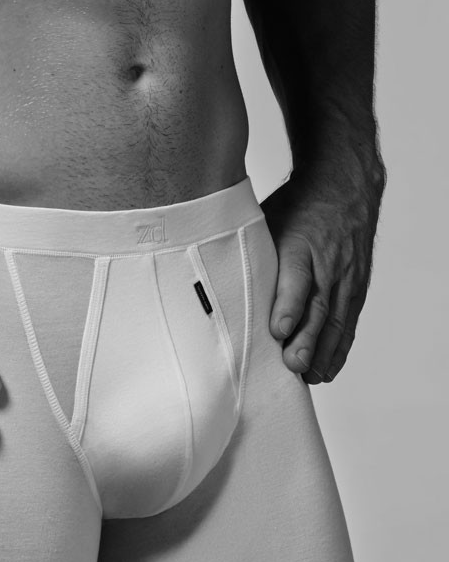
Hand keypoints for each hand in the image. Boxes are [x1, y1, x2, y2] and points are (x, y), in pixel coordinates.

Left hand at [261, 158, 384, 384]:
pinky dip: (338, 348)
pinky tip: (325, 370)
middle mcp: (328, 263)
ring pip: (337, 320)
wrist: (344, 184)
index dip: (288, 305)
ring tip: (308, 377)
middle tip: (293, 366)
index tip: (277, 330)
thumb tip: (205, 270)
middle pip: (319, 306)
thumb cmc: (297, 206)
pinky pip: (348, 322)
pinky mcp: (357, 286)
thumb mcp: (267, 217)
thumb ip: (246, 245)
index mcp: (300, 244)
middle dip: (306, 339)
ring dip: (323, 352)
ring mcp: (346, 276)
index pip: (296, 277)